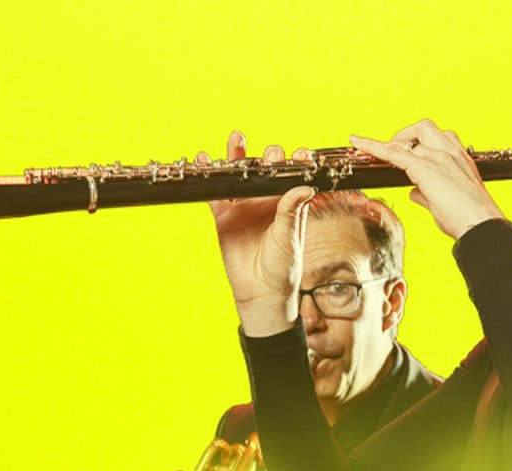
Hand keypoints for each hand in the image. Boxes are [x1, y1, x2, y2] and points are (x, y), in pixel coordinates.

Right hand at [202, 131, 314, 335]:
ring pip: (239, 176)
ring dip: (237, 156)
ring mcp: (244, 206)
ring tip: (237, 138)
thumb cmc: (283, 268)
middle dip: (268, 158)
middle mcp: (266, 201)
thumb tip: (306, 186)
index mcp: (288, 205)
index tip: (303, 154)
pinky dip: (209, 178)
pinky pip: (215, 193)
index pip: (293, 177)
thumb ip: (292, 212)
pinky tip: (205, 160)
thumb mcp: (290, 239)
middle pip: (265, 171)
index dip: (297, 163)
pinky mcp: (225, 216)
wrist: (261, 292)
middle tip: (271, 153)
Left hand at [350, 119, 505, 239]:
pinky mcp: (425, 169)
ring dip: (394, 143)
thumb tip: (414, 192)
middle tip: (395, 150)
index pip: (438, 139)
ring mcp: (439, 158)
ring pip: (410, 138)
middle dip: (407, 136)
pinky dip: (374, 147)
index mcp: (460, 159)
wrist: (482, 226)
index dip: (419, 140)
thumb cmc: (470, 219)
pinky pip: (394, 153)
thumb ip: (428, 194)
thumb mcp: (448, 203)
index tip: (407, 143)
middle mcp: (451, 152)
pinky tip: (359, 143)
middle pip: (424, 128)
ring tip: (380, 152)